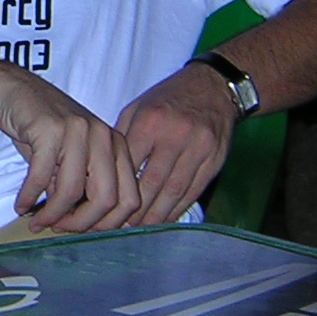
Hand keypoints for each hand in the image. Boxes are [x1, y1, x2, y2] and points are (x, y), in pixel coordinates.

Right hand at [0, 65, 140, 233]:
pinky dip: (29, 198)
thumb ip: (85, 187)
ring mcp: (78, 130)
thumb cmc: (43, 129)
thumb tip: (85, 228)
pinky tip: (21, 206)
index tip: (83, 231)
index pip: (129, 199)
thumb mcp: (73, 157)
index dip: (106, 224)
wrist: (13, 91)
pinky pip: (41, 178)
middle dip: (80, 225)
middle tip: (58, 230)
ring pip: (72, 192)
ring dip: (51, 215)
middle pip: (106, 200)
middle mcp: (103, 136)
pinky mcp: (49, 129)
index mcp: (117, 145)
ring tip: (36, 222)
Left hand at [114, 63, 239, 225]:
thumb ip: (122, 138)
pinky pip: (193, 192)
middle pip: (151, 184)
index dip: (115, 189)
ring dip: (155, 216)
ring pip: (173, 192)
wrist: (213, 87)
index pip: (128, 165)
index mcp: (150, 122)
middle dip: (134, 210)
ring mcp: (198, 150)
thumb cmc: (168, 98)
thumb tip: (103, 171)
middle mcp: (174, 136)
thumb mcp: (138, 108)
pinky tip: (164, 219)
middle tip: (119, 226)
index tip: (102, 206)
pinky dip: (177, 209)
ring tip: (140, 228)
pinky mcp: (214, 161)